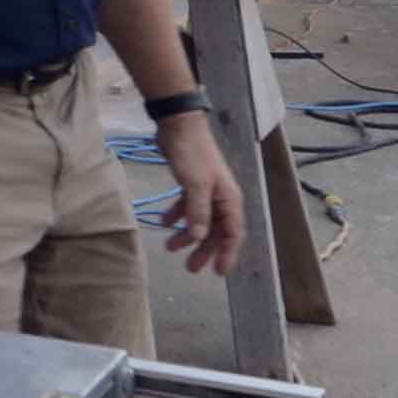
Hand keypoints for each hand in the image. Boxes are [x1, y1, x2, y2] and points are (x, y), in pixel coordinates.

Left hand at [154, 114, 246, 276]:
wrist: (179, 125)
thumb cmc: (192, 153)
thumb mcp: (196, 184)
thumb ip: (198, 212)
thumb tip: (199, 237)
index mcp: (229, 199)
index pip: (233, 233)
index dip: (227, 253)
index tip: (218, 272)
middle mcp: (221, 197)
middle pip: (216, 231)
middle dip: (204, 250)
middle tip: (191, 268)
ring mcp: (206, 191)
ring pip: (200, 221)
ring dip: (187, 235)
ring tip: (171, 248)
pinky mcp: (191, 184)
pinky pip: (187, 206)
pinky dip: (177, 215)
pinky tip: (164, 223)